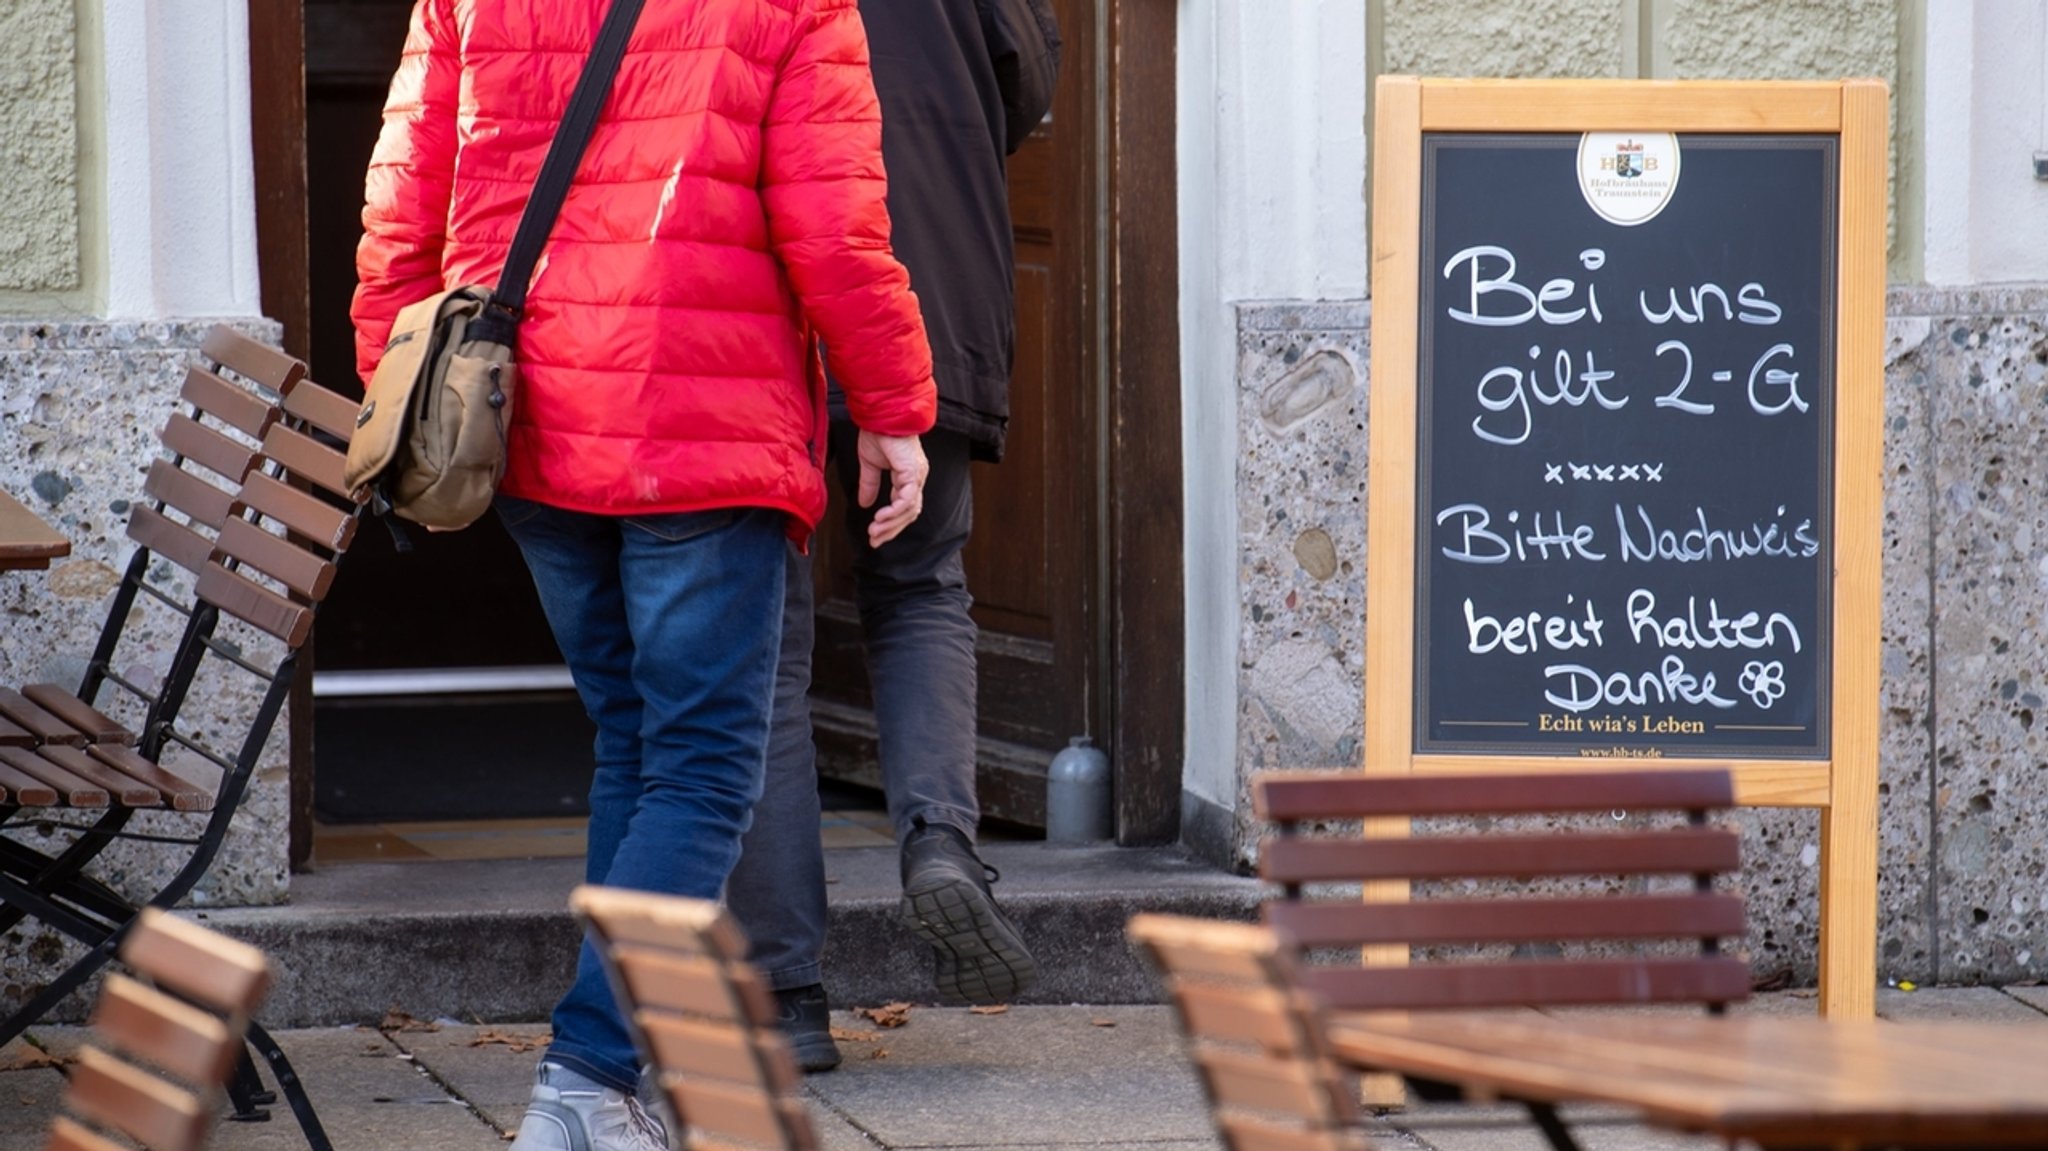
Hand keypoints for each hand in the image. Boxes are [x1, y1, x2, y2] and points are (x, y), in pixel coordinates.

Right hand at [855, 430, 927, 546]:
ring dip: (890, 524)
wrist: (879, 415)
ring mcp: (916, 475)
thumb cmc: (877, 432)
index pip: (904, 508)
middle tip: (874, 541)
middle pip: (909, 514)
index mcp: (908, 476)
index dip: (891, 524)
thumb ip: (869, 484)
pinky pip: (906, 498)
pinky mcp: (911, 471)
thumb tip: (864, 504)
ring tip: (873, 531)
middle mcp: (916, 478)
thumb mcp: (869, 464)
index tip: (875, 536)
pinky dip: (894, 511)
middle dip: (891, 530)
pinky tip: (880, 518)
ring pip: (909, 510)